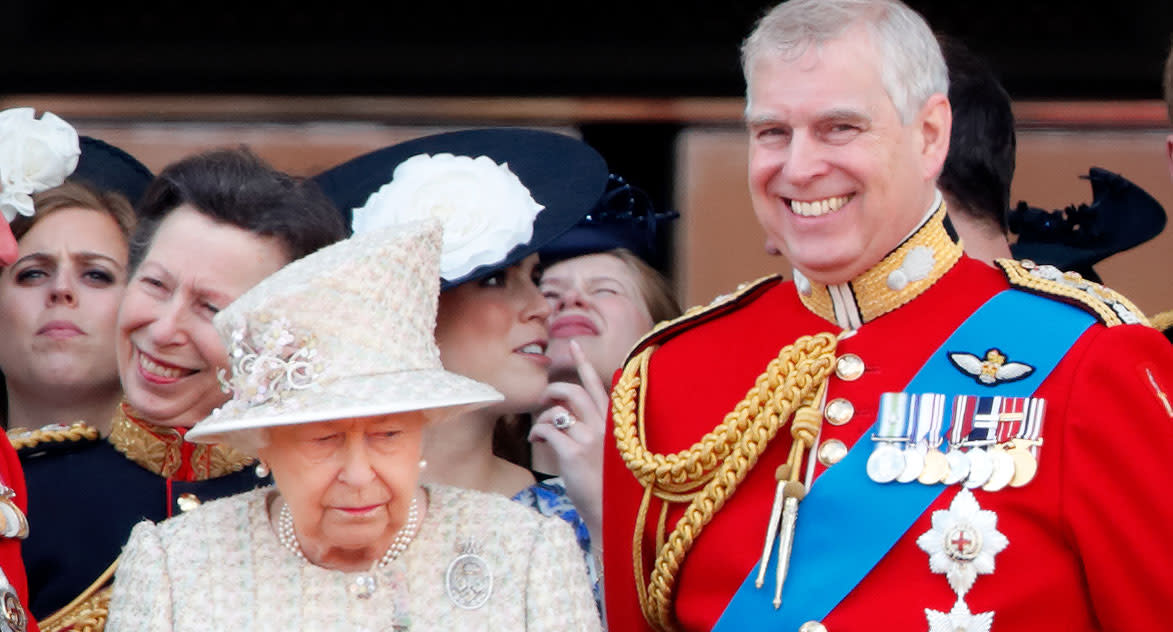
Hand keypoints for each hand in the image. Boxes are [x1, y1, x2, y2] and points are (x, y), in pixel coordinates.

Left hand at [529, 340, 606, 540]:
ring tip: (539, 429)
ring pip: (557, 410)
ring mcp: (589, 438)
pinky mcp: (572, 453)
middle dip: (553, 389)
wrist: (615, 516)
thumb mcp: (614, 453)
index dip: (584, 363)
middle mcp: (604, 426)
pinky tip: (536, 441)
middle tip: (545, 398)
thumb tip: (579, 418)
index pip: (599, 385)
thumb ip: (601, 432)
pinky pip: (546, 430)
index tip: (573, 345)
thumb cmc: (614, 487)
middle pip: (573, 391)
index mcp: (616, 423)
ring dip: (542, 415)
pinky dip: (536, 433)